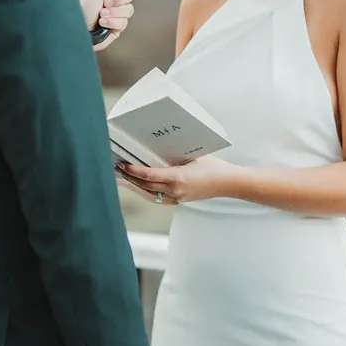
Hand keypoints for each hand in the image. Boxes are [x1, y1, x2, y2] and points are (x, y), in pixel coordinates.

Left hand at [78, 0, 133, 51]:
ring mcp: (117, 14)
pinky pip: (123, 23)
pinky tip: (102, 23)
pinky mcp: (117, 27)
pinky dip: (112, 23)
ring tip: (101, 14)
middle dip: (117, 0)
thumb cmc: (82, 10)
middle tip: (105, 3)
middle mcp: (115, 1)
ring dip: (113, 13)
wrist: (77, 30)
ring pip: (128, 10)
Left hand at [118, 155, 237, 203]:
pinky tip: (138, 187)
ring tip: (121, 179)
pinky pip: (157, 197)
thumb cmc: (215, 167)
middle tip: (116, 169)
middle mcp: (175, 190)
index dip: (133, 170)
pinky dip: (145, 192)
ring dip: (134, 186)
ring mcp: (177, 197)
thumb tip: (159, 145)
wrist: (229, 183)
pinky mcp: (179, 200)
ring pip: (149, 193)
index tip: (123, 163)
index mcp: (178, 178)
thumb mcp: (195, 155)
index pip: (149, 175)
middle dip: (129, 177)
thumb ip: (176, 154)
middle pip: (145, 185)